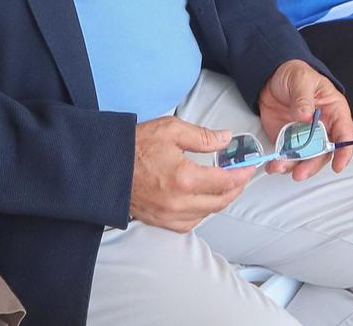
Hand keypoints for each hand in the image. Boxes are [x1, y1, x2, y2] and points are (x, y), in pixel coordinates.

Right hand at [128, 116, 253, 231]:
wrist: (103, 167)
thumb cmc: (134, 146)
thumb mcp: (171, 130)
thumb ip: (203, 136)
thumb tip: (226, 139)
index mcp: (184, 179)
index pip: (224, 182)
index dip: (241, 174)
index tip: (249, 167)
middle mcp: (178, 203)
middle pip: (220, 202)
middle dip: (236, 189)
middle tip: (242, 177)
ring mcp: (167, 216)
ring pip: (206, 214)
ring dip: (220, 201)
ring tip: (226, 186)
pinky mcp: (158, 222)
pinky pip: (189, 224)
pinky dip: (201, 213)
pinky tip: (203, 200)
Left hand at [258, 61, 352, 179]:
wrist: (270, 78)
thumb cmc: (294, 74)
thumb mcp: (301, 80)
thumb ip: (303, 98)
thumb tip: (305, 115)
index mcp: (333, 111)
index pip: (344, 133)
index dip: (344, 151)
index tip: (338, 164)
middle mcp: (322, 127)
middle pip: (324, 152)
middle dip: (313, 164)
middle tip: (301, 172)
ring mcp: (305, 136)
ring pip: (306, 159)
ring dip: (294, 166)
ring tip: (279, 166)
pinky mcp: (288, 141)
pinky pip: (288, 157)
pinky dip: (281, 163)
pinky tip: (274, 164)